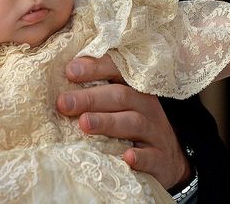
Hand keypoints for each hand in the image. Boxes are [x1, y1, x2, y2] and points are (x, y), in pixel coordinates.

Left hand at [56, 55, 189, 189]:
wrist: (168, 160)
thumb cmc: (132, 123)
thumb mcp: (120, 103)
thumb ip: (96, 90)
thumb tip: (61, 78)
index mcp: (133, 86)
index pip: (116, 69)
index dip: (94, 68)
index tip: (69, 71)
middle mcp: (146, 105)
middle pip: (120, 96)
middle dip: (90, 98)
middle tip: (63, 103)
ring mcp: (155, 132)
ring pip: (133, 122)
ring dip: (107, 122)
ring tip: (84, 124)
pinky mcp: (161, 159)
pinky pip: (152, 157)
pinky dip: (140, 157)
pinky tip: (127, 157)